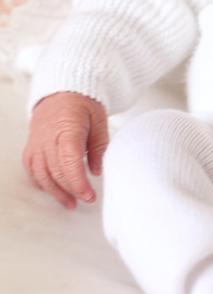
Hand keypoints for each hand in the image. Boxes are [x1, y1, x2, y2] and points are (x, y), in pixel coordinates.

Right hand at [22, 92, 108, 209]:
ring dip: (55, 191)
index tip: (89, 196)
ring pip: (41, 173)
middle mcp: (47, 137)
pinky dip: (41, 182)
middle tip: (86, 199)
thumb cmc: (83, 104)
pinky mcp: (31, 146)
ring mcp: (36, 142)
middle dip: (71, 190)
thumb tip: (97, 171)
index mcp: (67, 128)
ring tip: (70, 203)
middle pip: (55, 171)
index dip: (78, 182)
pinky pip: (32, 169)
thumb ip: (99, 145)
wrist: (62, 90)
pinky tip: (53, 190)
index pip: (69, 161)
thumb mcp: (99, 120)